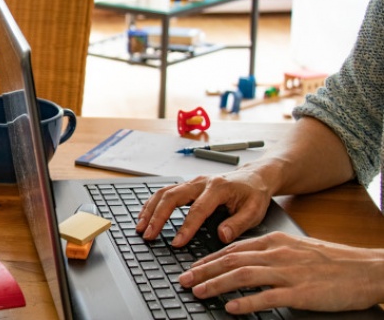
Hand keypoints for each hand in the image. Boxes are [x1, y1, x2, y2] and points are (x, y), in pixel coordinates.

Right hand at [136, 169, 273, 246]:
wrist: (254, 176)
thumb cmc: (254, 194)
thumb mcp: (255, 210)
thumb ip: (239, 223)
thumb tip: (222, 236)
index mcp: (218, 188)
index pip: (197, 209)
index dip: (186, 227)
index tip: (177, 243)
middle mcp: (201, 182)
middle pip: (172, 196)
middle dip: (157, 216)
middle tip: (149, 234)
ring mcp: (192, 182)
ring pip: (164, 192)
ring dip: (150, 210)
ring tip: (141, 227)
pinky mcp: (187, 185)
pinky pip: (165, 191)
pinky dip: (152, 203)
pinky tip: (145, 215)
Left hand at [178, 231, 383, 313]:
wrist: (366, 269)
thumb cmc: (333, 261)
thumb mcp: (295, 248)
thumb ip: (269, 253)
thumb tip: (242, 261)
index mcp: (275, 241)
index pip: (232, 249)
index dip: (208, 259)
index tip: (191, 267)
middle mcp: (277, 254)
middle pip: (231, 260)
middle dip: (203, 270)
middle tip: (183, 279)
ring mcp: (288, 272)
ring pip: (242, 276)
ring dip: (216, 284)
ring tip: (198, 291)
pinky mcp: (300, 292)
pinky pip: (267, 297)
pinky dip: (246, 302)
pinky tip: (230, 307)